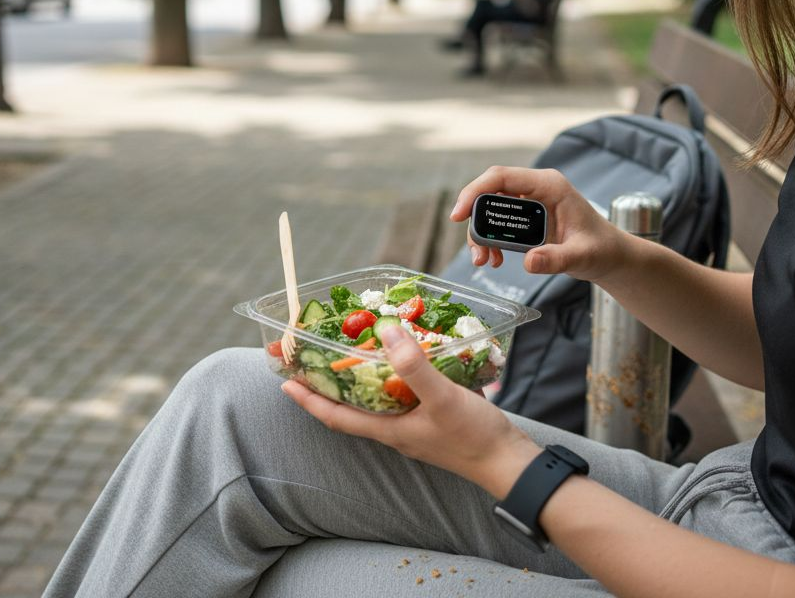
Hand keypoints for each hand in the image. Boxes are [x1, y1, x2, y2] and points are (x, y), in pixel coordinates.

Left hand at [281, 325, 540, 498]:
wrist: (510, 462)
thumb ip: (414, 367)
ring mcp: (414, 427)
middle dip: (328, 386)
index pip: (336, 415)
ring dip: (358, 381)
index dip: (308, 400)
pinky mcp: (432, 420)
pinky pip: (400, 397)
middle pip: (351, 408)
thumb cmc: (474, 437)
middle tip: (311, 360)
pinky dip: (392, 378)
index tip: (284, 382)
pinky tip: (402, 361)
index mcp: (388, 429)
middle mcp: (395, 430)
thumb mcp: (442, 398)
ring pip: (375, 402)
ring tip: (349, 355)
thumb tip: (385, 333)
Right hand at [451, 166, 623, 281]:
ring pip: (491, 209)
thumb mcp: (581, 256)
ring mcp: (530, 200)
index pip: (501, 177)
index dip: (474, 191)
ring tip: (484, 261)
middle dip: (475, 222)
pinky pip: (498, 221)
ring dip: (481, 234)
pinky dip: (491, 240)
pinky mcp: (527, 215)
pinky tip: (495, 259)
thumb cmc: (601, 250)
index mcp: (549, 185)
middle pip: (490, 193)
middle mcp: (536, 188)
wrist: (609, 256)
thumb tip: (529, 262)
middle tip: (475, 252)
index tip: (458, 215)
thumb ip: (557, 259)